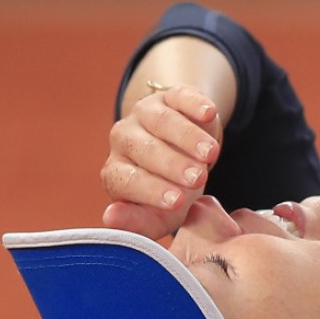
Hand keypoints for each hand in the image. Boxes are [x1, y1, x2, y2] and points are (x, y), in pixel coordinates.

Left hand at [100, 84, 221, 239]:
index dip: (152, 190)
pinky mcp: (169, 95)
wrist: (188, 156)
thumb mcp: (161, 214)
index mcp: (116, 173)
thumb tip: (109, 217)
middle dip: (172, 164)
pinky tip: (209, 114)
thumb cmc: (171, 192)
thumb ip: (140, 222)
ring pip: (161, 121)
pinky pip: (179, 96)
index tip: (179, 201)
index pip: (128, 181)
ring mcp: (143, 114)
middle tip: (197, 179)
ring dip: (187, 137)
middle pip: (145, 149)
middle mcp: (123, 140)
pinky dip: (194, 104)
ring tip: (210, 154)